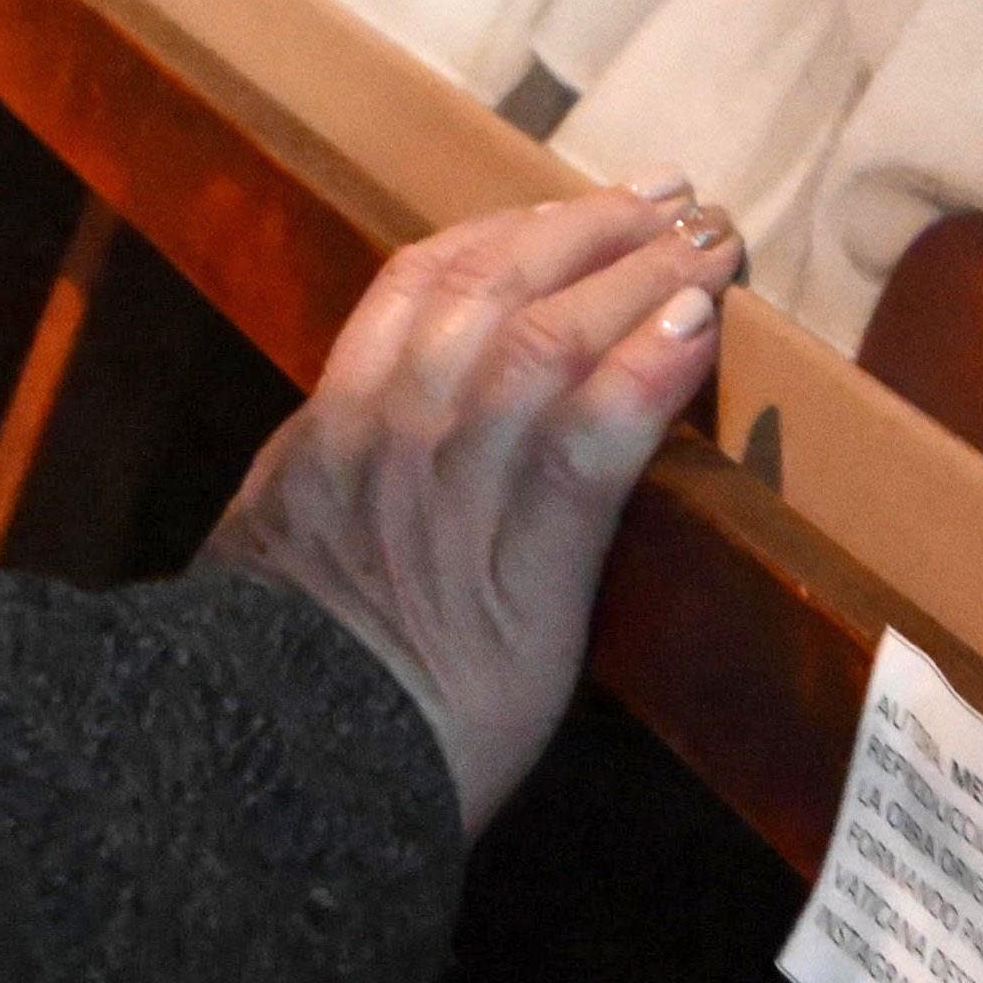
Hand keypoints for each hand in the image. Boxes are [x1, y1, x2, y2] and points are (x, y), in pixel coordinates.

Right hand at [197, 183, 743, 832]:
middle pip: (494, 291)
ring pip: (544, 345)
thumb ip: (325, 484)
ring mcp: (452, 495)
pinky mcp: (519, 568)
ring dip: (636, 280)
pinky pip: (586, 446)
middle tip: (672, 200)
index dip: (502, 234)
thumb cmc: (274, 696)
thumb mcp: (272, 556)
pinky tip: (696, 330)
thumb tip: (362, 440)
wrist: (277, 783)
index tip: (566, 206)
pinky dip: (644, 375)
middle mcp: (389, 436)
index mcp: (330, 431)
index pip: (417, 288)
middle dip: (590, 233)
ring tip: (710, 247)